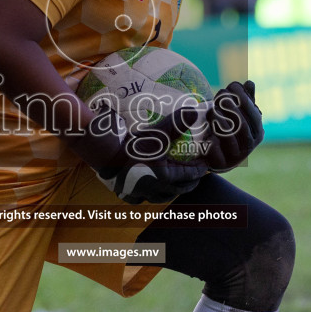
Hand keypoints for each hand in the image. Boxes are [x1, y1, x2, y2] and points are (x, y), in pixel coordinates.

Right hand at [85, 102, 207, 204]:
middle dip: (189, 183)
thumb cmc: (132, 145)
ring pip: (162, 197)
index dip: (199, 170)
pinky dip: (148, 196)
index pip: (189, 175)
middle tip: (196, 177)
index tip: (205, 166)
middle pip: (179, 189)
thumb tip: (193, 111)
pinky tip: (148, 192)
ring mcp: (141, 194)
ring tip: (176, 186)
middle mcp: (156, 189)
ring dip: (172, 192)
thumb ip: (176, 124)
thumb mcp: (157, 133)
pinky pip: (141, 200)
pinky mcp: (127, 195)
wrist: (106, 156)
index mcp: (167, 177)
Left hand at [202, 81, 263, 171]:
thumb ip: (244, 100)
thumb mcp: (237, 114)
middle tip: (220, 94)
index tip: (232, 86)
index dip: (244, 99)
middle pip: (242, 125)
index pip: (255, 115)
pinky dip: (212, 141)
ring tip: (211, 109)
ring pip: (230, 137)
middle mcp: (249, 145)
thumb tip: (250, 83)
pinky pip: (216, 153)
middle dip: (231, 107)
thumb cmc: (228, 130)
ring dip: (220, 120)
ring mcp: (234, 156)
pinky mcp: (219, 163)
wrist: (215, 157)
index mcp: (257, 132)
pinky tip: (206, 131)